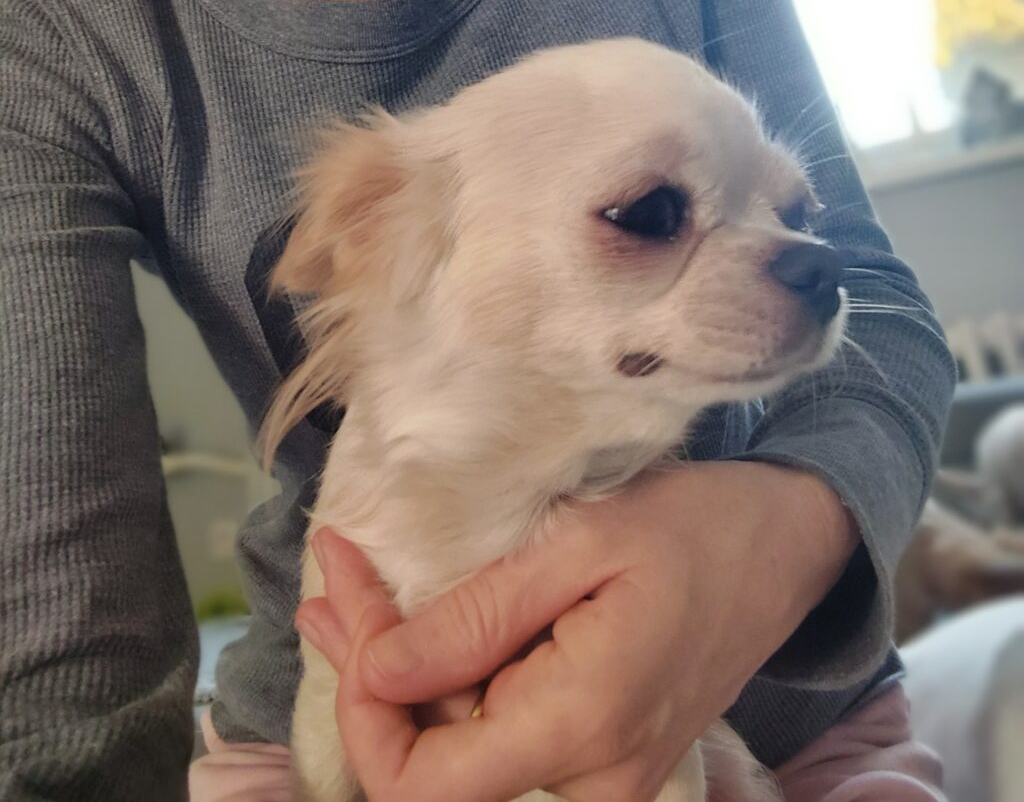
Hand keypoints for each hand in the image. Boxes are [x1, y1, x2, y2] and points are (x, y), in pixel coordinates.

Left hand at [296, 461, 856, 801]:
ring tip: (354, 592)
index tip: (346, 606)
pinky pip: (504, 732)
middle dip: (372, 671)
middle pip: (434, 766)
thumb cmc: (695, 526)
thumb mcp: (579, 543)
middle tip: (337, 578)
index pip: (420, 785)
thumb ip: (477, 619)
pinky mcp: (606, 750)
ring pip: (463, 750)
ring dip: (405, 674)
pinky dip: (454, 678)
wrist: (786, 544)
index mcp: (582, 725)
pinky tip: (420, 624)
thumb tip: (377, 673)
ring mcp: (604, 773)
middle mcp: (593, 777)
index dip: (362, 712)